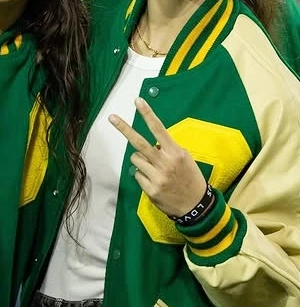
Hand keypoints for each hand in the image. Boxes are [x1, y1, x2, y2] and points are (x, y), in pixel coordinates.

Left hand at [108, 96, 206, 217]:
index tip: (137, 101)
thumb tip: (153, 143)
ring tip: (154, 169)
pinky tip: (155, 181)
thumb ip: (168, 149)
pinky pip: (137, 175)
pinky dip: (143, 176)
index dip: (147, 114)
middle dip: (124, 129)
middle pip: (139, 143)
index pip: (159, 129)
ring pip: (135, 159)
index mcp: (175, 152)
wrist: (196, 205)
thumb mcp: (185, 159)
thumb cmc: (190, 178)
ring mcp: (157, 177)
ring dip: (140, 161)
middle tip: (111, 117)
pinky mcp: (150, 190)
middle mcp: (165, 163)